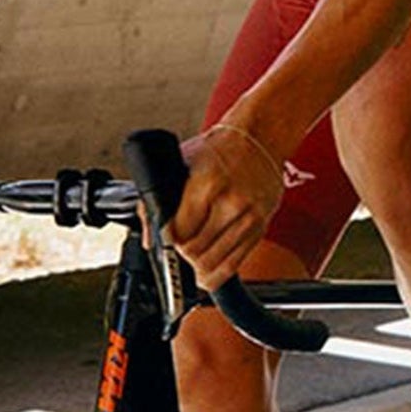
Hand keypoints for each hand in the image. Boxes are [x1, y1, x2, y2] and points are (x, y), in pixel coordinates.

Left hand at [169, 120, 287, 285]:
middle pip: (197, 251)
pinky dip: (218, 273)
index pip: (180, 233)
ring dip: (199, 267)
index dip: (169, 243)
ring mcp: (250, 217)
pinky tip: (208, 272)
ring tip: (192, 261)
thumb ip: (157, 201)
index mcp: (207, 185)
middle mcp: (231, 203)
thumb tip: (149, 239)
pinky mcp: (261, 227)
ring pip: (216, 262)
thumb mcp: (180, 165)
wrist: (259, 138)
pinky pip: (236, 262)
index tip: (167, 241)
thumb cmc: (218, 149)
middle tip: (179, 248)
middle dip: (183, 256)